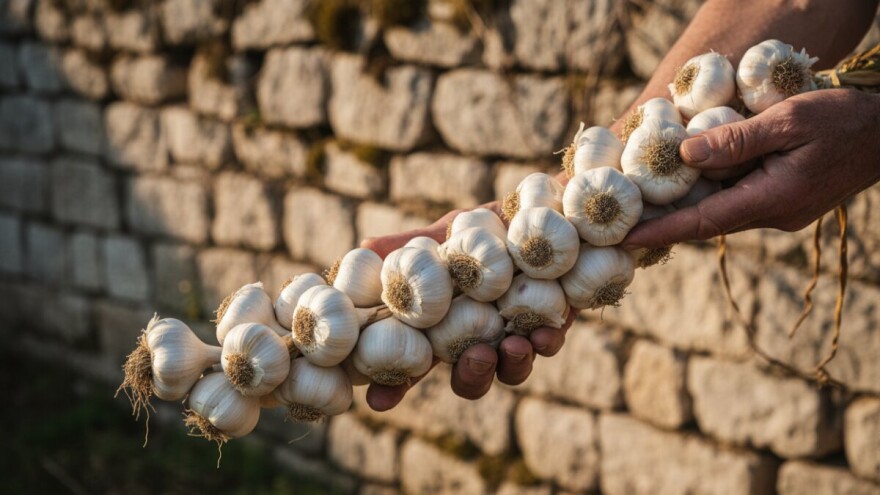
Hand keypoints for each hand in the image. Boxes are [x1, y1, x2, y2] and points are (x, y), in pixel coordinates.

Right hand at [360, 204, 576, 410]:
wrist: (547, 212)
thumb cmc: (487, 225)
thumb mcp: (447, 232)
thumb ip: (409, 248)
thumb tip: (364, 249)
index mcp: (442, 321)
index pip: (412, 361)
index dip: (393, 385)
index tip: (379, 399)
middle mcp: (477, 335)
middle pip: (466, 378)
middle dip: (470, 377)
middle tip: (477, 357)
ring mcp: (514, 335)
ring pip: (507, 371)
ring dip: (511, 365)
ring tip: (515, 344)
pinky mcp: (550, 325)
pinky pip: (545, 346)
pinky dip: (545, 341)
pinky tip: (545, 330)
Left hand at [623, 89, 879, 248]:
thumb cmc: (843, 120)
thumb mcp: (788, 121)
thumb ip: (736, 140)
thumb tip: (685, 155)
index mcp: (772, 200)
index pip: (704, 223)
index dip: (662, 231)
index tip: (626, 241)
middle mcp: (771, 214)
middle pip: (706, 219)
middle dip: (665, 219)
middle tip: (621, 217)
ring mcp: (778, 210)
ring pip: (721, 207)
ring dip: (686, 202)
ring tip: (643, 195)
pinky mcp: (782, 200)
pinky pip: (737, 197)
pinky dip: (711, 188)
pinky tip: (690, 173)